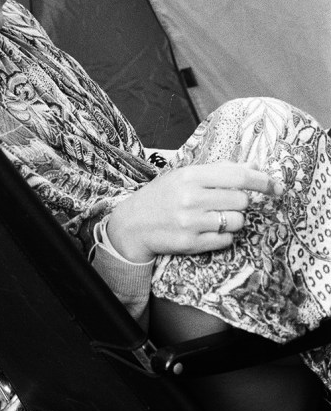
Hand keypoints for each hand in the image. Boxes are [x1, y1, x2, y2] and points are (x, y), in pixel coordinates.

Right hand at [106, 162, 282, 262]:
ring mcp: (192, 222)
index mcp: (190, 176)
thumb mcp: (184, 175)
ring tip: (214, 216)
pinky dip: (224, 236)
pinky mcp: (192, 244)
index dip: (261, 181)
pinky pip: (227, 240)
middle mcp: (191, 198)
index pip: (237, 176)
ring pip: (237, 221)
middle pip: (241, 200)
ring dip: (233, 219)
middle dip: (240, 202)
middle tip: (225, 202)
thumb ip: (218, 170)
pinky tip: (207, 230)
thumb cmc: (162, 196)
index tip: (275, 186)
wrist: (133, 224)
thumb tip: (252, 166)